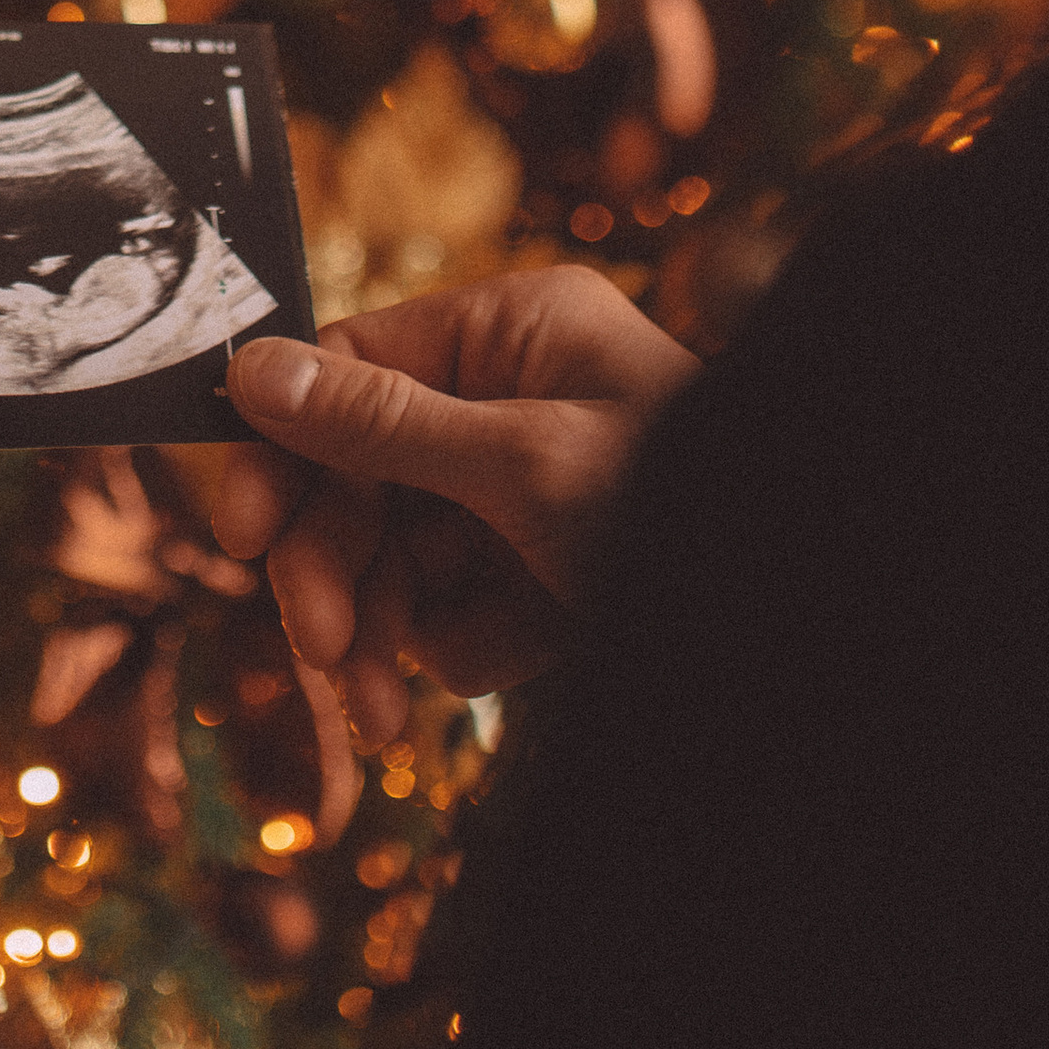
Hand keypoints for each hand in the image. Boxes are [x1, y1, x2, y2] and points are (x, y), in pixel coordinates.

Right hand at [212, 269, 697, 744]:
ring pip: (401, 554)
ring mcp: (532, 490)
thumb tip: (250, 368)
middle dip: (339, 570)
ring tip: (389, 712)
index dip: (285, 451)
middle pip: (362, 475)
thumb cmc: (682, 499)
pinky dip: (470, 645)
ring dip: (386, 630)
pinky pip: (461, 606)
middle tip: (329, 649)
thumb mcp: (522, 462)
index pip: (351, 371)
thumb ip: (380, 423)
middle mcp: (515, 400)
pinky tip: (514, 664)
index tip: (241, 532)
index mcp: (511, 335)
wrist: (807, 612)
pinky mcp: (550, 572)